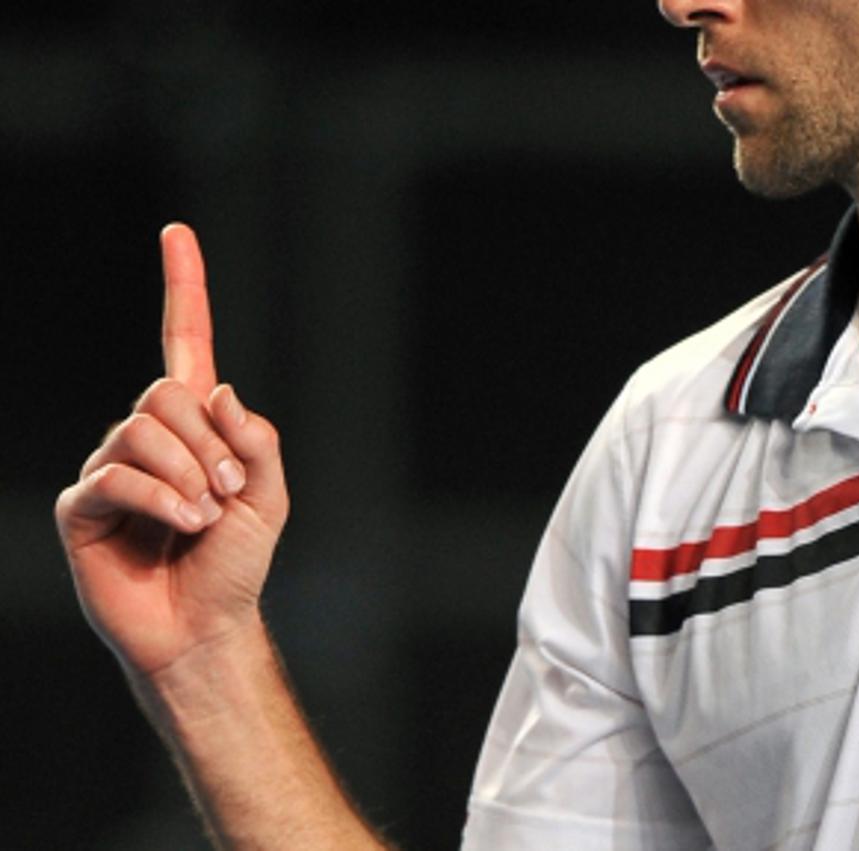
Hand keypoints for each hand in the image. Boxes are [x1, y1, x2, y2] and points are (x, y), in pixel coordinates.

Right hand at [55, 224, 288, 677]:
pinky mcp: (85, 506)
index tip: (177, 232)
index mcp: (196, 427)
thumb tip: (218, 391)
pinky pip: (117, 474)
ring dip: (188, 475)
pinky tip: (183, 526)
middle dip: (208, 444)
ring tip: (205, 518)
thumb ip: (256, 441)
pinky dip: (162, 498)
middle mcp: (148, 437)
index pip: (185, 342)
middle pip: (165, 393)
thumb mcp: (269, 498)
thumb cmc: (237, 564)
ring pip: (141, 429)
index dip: (183, 287)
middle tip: (228, 494)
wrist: (205, 627)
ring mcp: (111, 468)